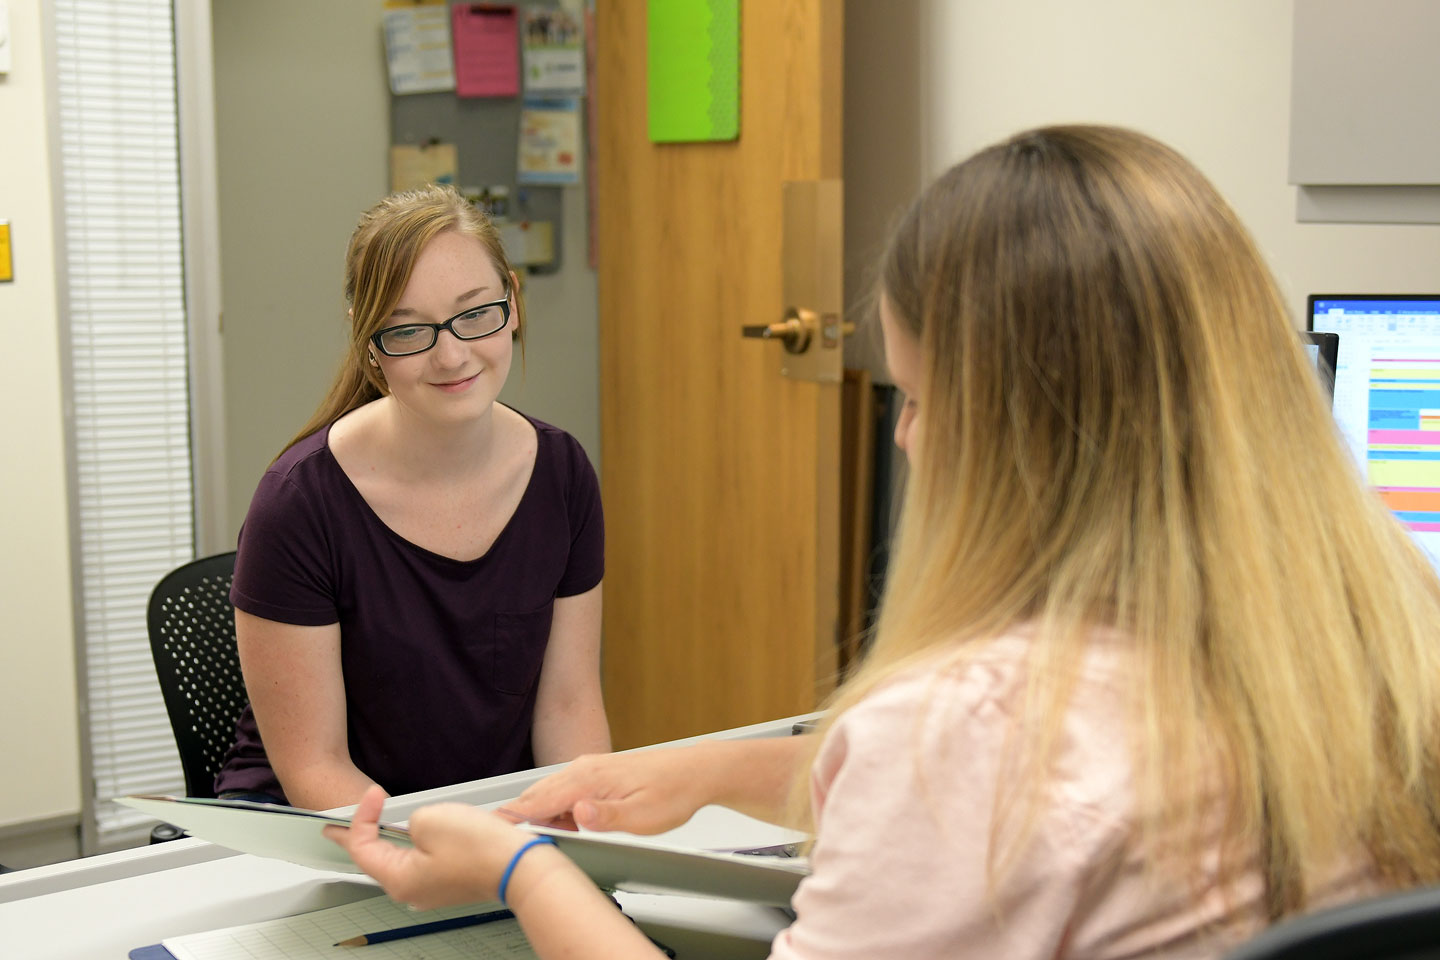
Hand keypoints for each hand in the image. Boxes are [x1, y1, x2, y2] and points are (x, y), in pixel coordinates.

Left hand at [324, 786, 531, 909]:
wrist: (519, 866)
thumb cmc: (480, 849)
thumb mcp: (430, 818)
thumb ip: (410, 820)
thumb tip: (415, 827)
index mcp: (399, 880)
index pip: (363, 847)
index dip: (361, 817)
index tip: (372, 794)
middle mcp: (411, 890)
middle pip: (376, 858)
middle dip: (362, 835)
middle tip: (337, 827)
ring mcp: (430, 888)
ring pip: (399, 859)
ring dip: (389, 839)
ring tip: (373, 826)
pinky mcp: (448, 881)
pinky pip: (421, 861)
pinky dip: (412, 844)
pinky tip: (412, 832)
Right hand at [502, 747, 718, 834]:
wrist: (695, 771)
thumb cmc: (672, 792)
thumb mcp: (642, 816)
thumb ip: (606, 817)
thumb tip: (576, 813)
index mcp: (588, 779)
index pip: (537, 801)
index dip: (510, 819)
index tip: (488, 831)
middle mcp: (583, 769)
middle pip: (536, 797)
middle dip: (517, 819)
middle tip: (501, 843)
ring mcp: (589, 769)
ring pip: (548, 794)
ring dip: (538, 816)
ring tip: (537, 839)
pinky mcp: (596, 774)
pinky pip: (563, 792)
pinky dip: (555, 810)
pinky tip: (566, 826)